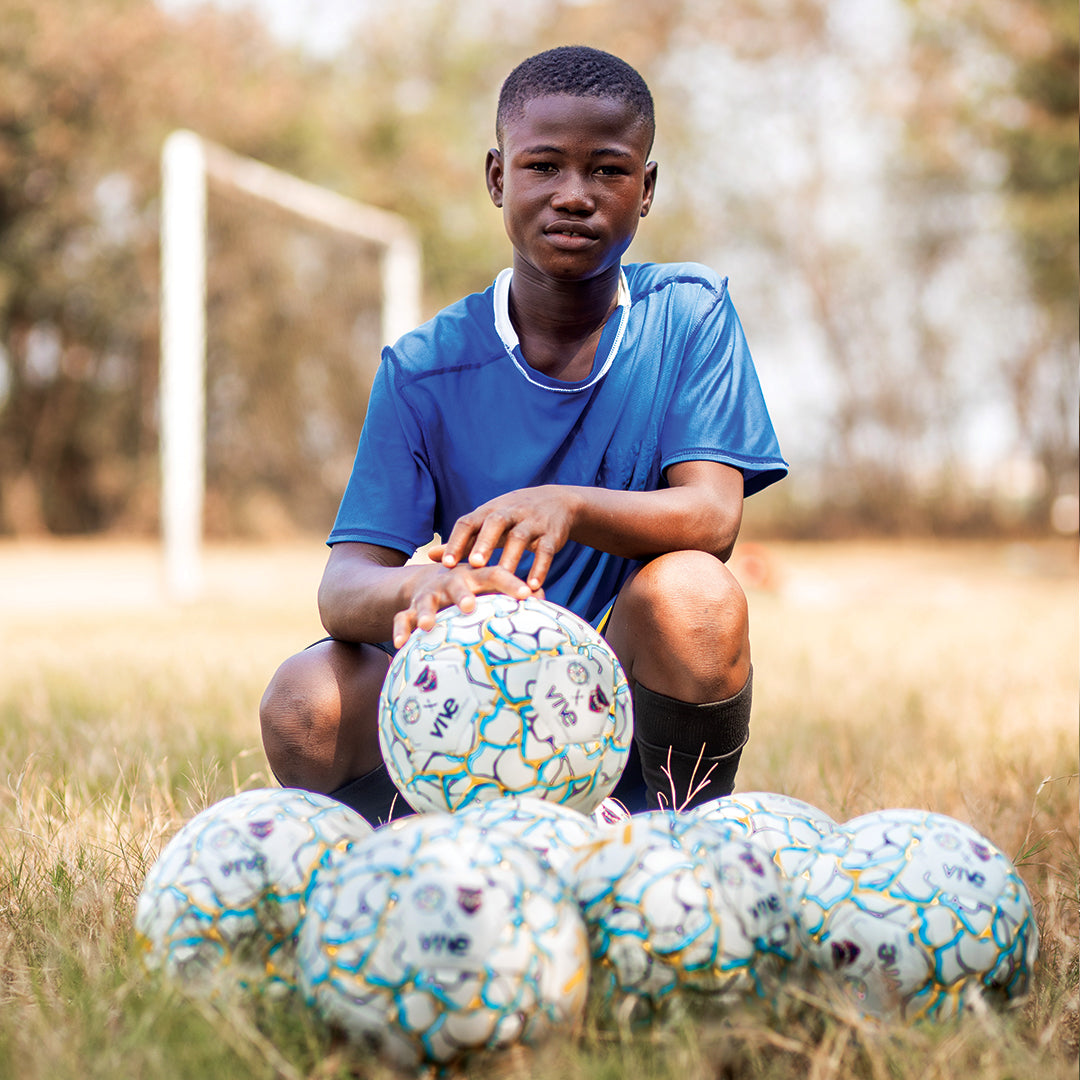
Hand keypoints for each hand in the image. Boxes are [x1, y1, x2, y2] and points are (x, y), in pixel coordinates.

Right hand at [393, 563, 540, 648]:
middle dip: (461, 595)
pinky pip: (403, 619)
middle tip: (469, 606)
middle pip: (456, 586)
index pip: (496, 575)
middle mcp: (452, 582)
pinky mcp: (411, 609)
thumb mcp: (491, 586)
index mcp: (476, 575)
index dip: (512, 583)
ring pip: (426, 602)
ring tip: (428, 625)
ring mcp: (430, 596)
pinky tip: (402, 645)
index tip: (528, 594)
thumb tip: (544, 598)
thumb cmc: (473, 587)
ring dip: (427, 612)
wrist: (430, 578)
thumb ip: (515, 593)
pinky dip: (401, 631)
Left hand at [431, 486, 578, 590]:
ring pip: (521, 537)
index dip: (457, 541)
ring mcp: (532, 522)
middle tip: (475, 564)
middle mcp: (510, 512)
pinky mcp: (552, 534)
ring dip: (512, 558)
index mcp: (489, 511)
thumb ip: (462, 540)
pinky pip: (546, 550)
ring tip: (503, 578)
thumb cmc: (512, 518)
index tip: (446, 563)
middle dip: (484, 543)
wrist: (557, 501)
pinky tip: (533, 586)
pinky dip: (540, 568)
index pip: (469, 522)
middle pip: (495, 523)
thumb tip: (431, 556)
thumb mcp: (487, 523)